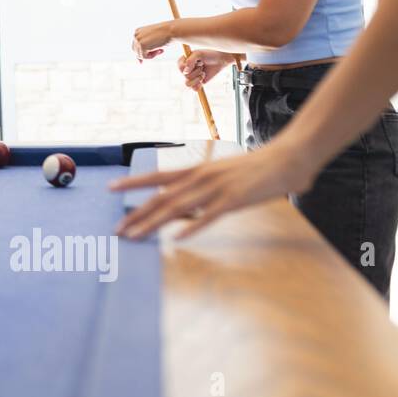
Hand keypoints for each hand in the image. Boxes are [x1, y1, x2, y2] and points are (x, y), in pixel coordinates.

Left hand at [111, 141, 315, 240]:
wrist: (288, 157)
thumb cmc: (254, 169)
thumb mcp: (220, 174)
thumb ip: (200, 189)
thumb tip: (183, 207)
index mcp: (196, 170)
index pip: (156, 176)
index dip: (132, 182)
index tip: (110, 188)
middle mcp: (200, 177)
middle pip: (160, 197)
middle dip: (136, 214)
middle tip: (116, 229)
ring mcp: (216, 188)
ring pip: (177, 208)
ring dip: (152, 224)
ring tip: (134, 237)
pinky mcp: (234, 200)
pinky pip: (209, 216)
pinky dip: (192, 227)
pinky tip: (177, 239)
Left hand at [131, 20, 175, 59]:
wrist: (172, 30)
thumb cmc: (166, 35)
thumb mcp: (153, 41)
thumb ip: (145, 49)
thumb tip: (139, 62)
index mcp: (138, 32)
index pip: (136, 47)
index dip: (146, 51)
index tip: (157, 49)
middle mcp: (135, 35)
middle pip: (136, 52)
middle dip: (148, 53)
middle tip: (160, 50)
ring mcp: (137, 40)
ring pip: (140, 55)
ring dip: (151, 55)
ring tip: (161, 50)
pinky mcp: (141, 45)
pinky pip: (144, 57)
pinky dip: (152, 56)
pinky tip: (160, 50)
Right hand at [178, 50, 229, 89]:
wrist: (220, 60)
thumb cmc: (209, 54)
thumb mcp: (199, 54)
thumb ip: (190, 61)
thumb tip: (185, 72)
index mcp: (183, 61)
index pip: (181, 67)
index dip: (190, 67)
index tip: (197, 62)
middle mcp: (185, 70)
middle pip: (185, 76)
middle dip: (196, 72)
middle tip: (202, 66)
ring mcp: (191, 77)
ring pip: (188, 84)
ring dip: (197, 79)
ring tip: (203, 73)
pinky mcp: (197, 83)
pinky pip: (194, 88)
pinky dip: (198, 85)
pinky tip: (203, 79)